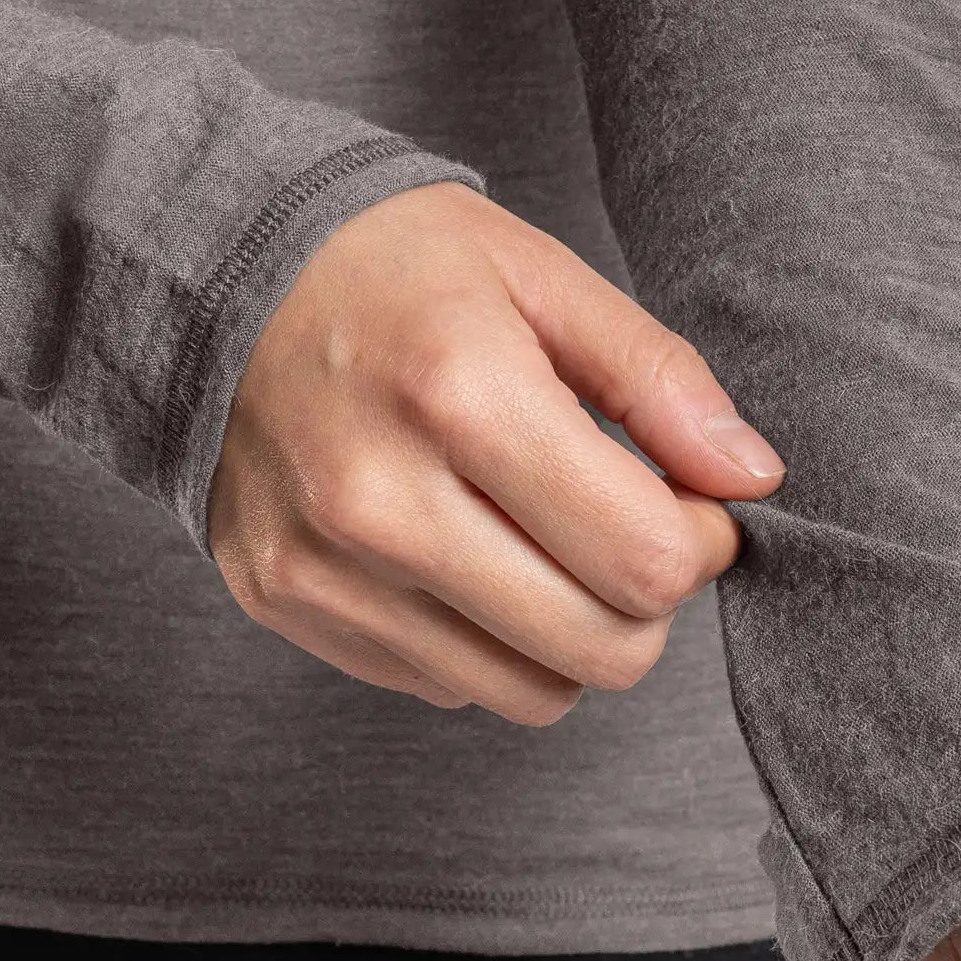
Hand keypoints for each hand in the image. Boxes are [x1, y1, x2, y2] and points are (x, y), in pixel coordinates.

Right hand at [208, 180, 787, 722]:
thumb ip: (659, 380)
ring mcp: (323, 569)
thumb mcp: (541, 277)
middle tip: (624, 527)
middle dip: (646, 600)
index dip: (698, 543)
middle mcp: (381, 502)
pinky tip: (458, 549)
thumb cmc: (392, 267)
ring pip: (530, 693)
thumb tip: (752, 478)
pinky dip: (483, 638)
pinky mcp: (286, 605)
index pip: (645, 562)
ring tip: (541, 541)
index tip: (684, 499)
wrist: (208, 274)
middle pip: (600, 652)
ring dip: (568, 635)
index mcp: (460, 396)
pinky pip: (447, 684)